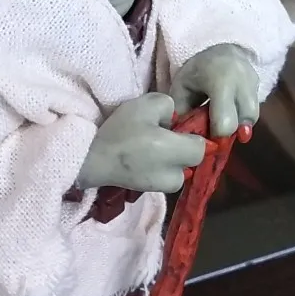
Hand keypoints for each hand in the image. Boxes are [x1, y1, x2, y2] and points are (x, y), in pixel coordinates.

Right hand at [78, 92, 205, 193]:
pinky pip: (164, 176)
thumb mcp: (146, 103)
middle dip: (180, 147)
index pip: (202, 146)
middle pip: (191, 160)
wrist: (92, 160)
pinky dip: (157, 167)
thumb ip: (169, 106)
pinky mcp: (150, 191)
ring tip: (146, 147)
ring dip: (169, 158)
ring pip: (178, 169)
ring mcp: (162, 187)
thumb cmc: (120, 131)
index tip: (173, 127)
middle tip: (158, 135)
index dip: (190, 134)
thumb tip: (173, 121)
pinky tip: (139, 158)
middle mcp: (175, 175)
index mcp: (176, 152)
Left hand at [170, 44, 258, 137]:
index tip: (207, 139)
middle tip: (216, 133)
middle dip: (230, 132)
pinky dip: (243, 117)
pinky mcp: (259, 87)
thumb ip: (183, 111)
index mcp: (220, 81)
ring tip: (223, 122)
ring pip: (252, 117)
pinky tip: (231, 113)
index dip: (217, 136)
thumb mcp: (182, 87)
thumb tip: (185, 137)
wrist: (220, 48)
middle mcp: (243, 82)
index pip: (226, 121)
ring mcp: (254, 83)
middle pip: (245, 120)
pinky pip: (253, 110)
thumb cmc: (197, 70)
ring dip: (238, 126)